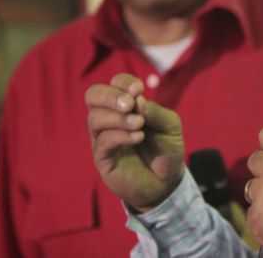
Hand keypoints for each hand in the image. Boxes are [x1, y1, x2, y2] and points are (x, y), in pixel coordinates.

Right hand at [86, 73, 184, 211]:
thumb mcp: (169, 125)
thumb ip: (154, 111)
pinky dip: (120, 135)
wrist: (166, 181)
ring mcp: (103, 138)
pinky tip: (138, 137)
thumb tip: (137, 100)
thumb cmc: (166, 148)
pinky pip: (103, 141)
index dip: (124, 82)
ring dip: (118, 118)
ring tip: (139, 124)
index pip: (115, 84)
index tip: (139, 90)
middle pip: (93, 95)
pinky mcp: (103, 158)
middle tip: (130, 104)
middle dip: (110, 96)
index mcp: (125, 105)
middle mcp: (109, 118)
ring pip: (95, 118)